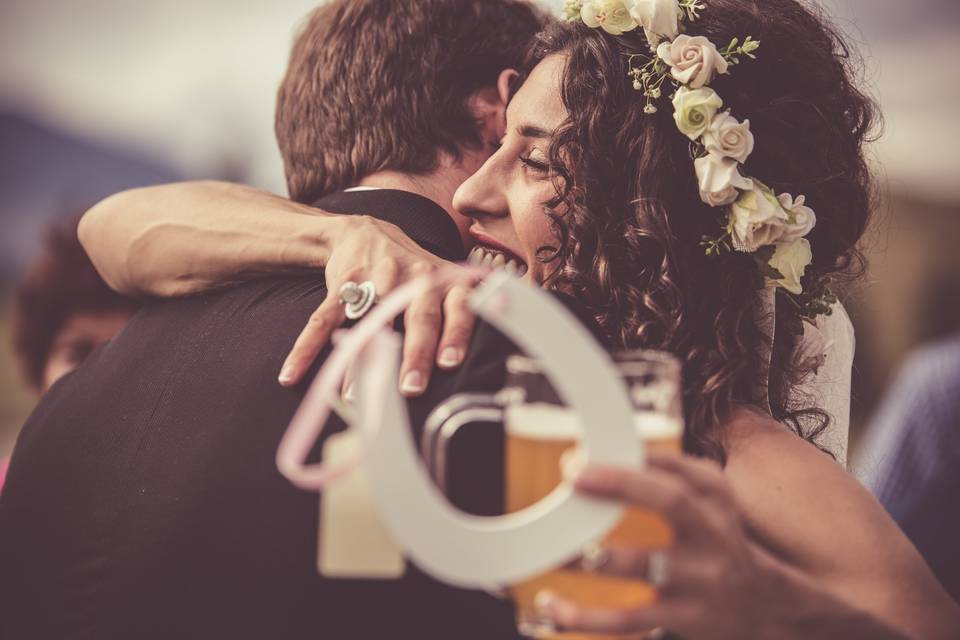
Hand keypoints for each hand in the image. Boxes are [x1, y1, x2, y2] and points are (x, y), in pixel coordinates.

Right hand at [277, 215, 478, 394]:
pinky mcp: (342, 284)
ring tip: (356, 395)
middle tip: (411, 387)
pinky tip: (293, 375)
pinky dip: (307, 348)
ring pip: (371, 320)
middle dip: (415, 352)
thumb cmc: (415, 274)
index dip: (456, 331)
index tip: (450, 361)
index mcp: (446, 280)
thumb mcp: (447, 283)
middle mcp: (415, 276)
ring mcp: (376, 278)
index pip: (458, 305)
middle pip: (418, 314)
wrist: (364, 231)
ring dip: (362, 358)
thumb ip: (465, 314)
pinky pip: (324, 319)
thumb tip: (492, 362)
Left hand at [540, 452, 773, 639]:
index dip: (630, 459)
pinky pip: (628, 620)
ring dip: (592, 557)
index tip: (580, 458)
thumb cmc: (717, 538)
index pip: (676, 466)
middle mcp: (712, 533)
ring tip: (552, 551)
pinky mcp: (682, 617)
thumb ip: (665, 473)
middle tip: (574, 478)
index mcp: (714, 496)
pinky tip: (553, 605)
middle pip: (672, 501)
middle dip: (622, 485)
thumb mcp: (709, 499)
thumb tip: (598, 456)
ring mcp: (698, 578)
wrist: (763, 604)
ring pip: (642, 565)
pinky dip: (586, 616)